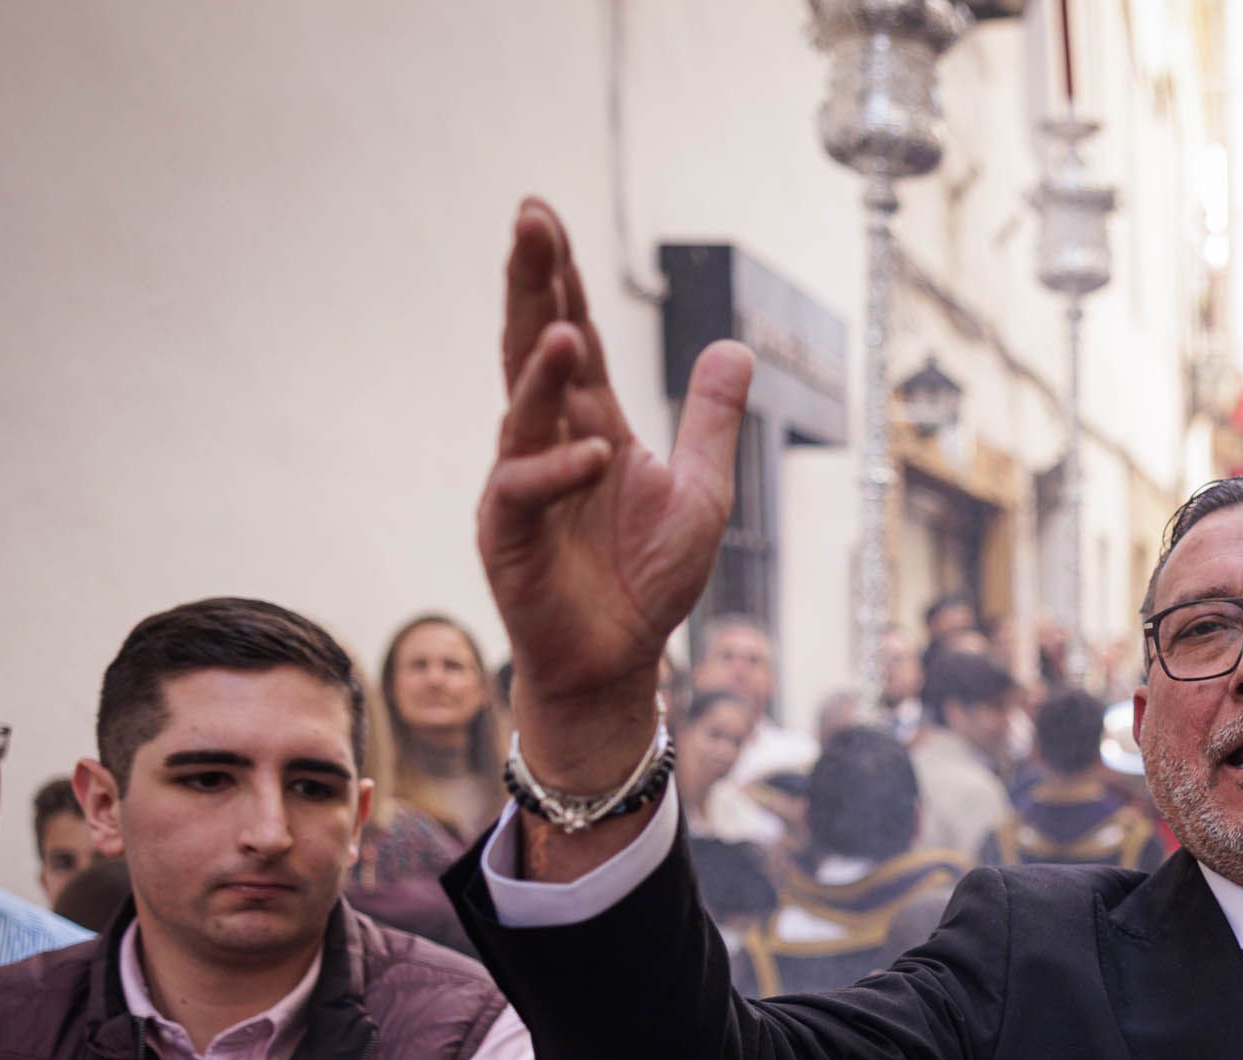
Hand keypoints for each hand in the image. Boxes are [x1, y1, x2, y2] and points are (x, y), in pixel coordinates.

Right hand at [480, 199, 752, 780]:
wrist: (619, 661)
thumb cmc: (650, 580)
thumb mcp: (701, 491)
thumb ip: (712, 421)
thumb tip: (735, 346)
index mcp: (590, 422)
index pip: (574, 336)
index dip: (560, 278)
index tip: (542, 215)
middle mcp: (547, 441)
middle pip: (534, 348)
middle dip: (531, 285)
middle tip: (528, 221)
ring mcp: (520, 483)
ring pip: (523, 410)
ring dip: (543, 370)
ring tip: (563, 326)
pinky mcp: (507, 534)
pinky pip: (525, 489)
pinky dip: (559, 469)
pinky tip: (594, 453)